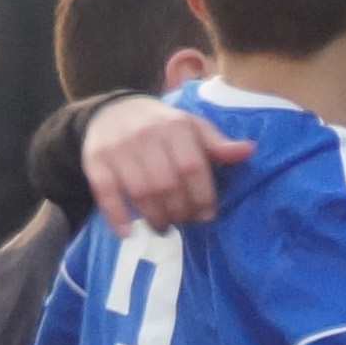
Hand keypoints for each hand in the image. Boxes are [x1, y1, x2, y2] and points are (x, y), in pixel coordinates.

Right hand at [84, 95, 252, 232]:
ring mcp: (119, 148)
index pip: (192, 168)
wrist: (113, 111)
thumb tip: (249, 151)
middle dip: (179, 211)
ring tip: (163, 227)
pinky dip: (118, 216)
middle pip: (166, 184)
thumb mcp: (191, 127)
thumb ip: (217, 144)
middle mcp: (146, 134)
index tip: (206, 214)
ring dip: (154, 217)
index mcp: (175, 126)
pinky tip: (129, 233)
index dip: (202, 197)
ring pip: (140, 192)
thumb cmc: (162, 126)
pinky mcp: (96, 160)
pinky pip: (107, 193)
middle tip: (183, 222)